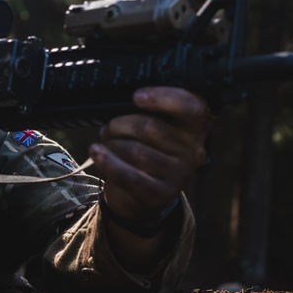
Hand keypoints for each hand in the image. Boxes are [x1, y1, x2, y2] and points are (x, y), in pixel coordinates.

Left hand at [89, 86, 211, 220]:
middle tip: (108, 129)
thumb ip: (151, 113)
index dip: (165, 98)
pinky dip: (107, 161)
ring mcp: (180, 175)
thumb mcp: (157, 129)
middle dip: (120, 124)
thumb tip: (126, 98)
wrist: (142, 194)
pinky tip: (96, 152)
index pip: (193, 108)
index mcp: (196, 128)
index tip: (137, 97)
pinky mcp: (162, 195)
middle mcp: (194, 151)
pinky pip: (128, 175)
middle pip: (150, 127)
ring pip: (135, 151)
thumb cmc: (147, 150)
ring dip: (112, 144)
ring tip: (104, 144)